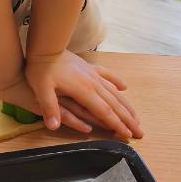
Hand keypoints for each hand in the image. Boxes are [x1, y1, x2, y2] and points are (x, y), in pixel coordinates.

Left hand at [25, 51, 142, 140]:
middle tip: (140, 132)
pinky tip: (124, 87)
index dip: (116, 125)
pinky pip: (108, 75)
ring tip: (136, 117)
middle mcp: (93, 83)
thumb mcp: (42, 89)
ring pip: (114, 92)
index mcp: (84, 91)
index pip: (104, 112)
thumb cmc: (41, 69)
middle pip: (115, 105)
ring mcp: (93, 74)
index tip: (128, 136)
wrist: (46, 46)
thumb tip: (53, 126)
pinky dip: (117, 81)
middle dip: (128, 120)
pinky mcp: (90, 67)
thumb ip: (49, 108)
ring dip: (126, 106)